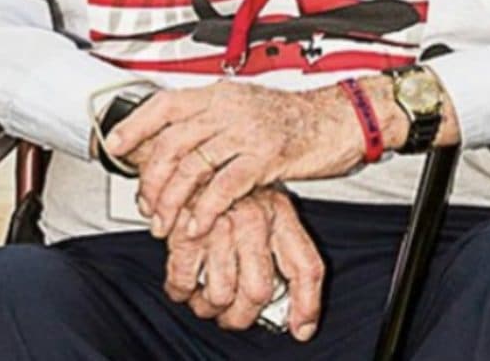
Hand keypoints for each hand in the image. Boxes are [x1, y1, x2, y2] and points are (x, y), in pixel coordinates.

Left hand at [107, 81, 363, 237]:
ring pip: (192, 166)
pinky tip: (197, 225)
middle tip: (147, 205)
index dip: (136, 124)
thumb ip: (211, 120)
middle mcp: (229, 108)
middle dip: (151, 179)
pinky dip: (205, 210)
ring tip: (167, 224)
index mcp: (220, 94)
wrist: (335, 120)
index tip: (116, 145)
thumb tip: (173, 141)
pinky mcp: (265, 155)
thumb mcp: (245, 107)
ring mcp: (246, 130)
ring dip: (172, 201)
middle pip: (172, 141)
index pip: (166, 103)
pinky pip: (224, 186)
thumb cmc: (291, 119)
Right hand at [165, 187, 323, 340]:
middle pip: (258, 291)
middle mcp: (254, 217)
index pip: (305, 266)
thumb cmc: (232, 194)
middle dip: (243, 314)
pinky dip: (182, 292)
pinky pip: (183, 286)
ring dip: (210, 305)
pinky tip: (188, 278)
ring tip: (208, 291)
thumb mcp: (271, 212)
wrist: (190, 161)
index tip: (301, 327)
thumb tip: (303, 322)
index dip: (306, 305)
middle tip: (235, 311)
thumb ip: (289, 257)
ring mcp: (219, 224)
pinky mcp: (184, 232)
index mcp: (280, 213)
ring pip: (221, 295)